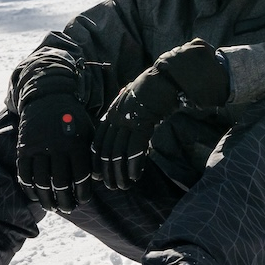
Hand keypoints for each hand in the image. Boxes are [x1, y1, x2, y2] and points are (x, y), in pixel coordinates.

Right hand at [15, 89, 94, 212]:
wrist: (48, 98)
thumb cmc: (73, 119)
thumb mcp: (89, 131)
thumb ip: (93, 154)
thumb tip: (98, 179)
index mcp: (76, 144)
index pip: (80, 177)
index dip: (82, 193)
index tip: (82, 201)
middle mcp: (56, 147)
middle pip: (60, 184)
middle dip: (65, 201)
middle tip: (68, 209)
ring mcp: (38, 148)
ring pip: (41, 182)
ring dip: (47, 199)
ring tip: (52, 207)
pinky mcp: (23, 148)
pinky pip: (24, 175)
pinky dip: (30, 189)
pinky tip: (36, 197)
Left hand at [94, 40, 227, 189]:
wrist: (167, 78)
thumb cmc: (153, 92)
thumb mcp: (133, 104)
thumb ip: (125, 119)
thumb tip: (122, 137)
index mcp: (112, 112)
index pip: (98, 139)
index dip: (97, 159)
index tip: (98, 174)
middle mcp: (116, 116)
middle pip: (106, 149)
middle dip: (107, 170)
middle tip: (111, 186)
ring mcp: (129, 118)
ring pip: (118, 151)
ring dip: (120, 172)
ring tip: (122, 185)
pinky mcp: (143, 121)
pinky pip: (134, 148)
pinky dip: (133, 164)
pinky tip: (134, 176)